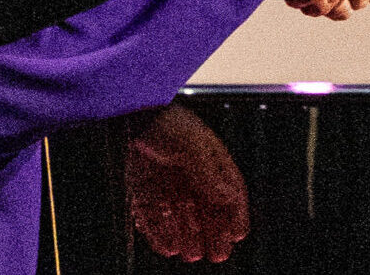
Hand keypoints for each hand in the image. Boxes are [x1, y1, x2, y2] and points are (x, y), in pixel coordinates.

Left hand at [128, 102, 248, 263]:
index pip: (230, 192)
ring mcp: (168, 185)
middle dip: (214, 234)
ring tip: (191, 254)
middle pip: (207, 211)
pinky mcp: (146, 192)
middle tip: (217, 254)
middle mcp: (191, 176)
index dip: (236, 214)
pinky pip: (156, 219)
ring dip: (188, 238)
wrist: (132, 115)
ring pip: (182, 219)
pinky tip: (167, 247)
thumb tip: (229, 197)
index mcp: (210, 161)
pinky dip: (161, 235)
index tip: (237, 234)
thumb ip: (210, 174)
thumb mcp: (193, 146)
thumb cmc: (168, 123)